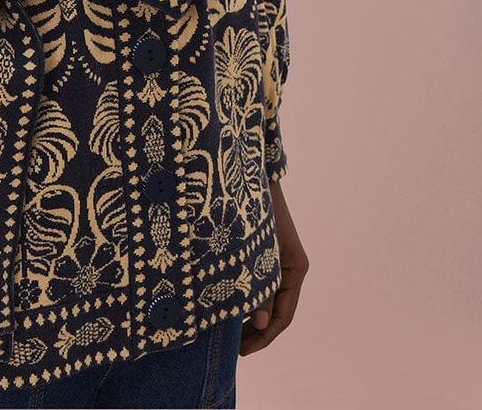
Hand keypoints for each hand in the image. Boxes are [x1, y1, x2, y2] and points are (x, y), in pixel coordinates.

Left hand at [239, 178, 307, 355]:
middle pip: (275, 311)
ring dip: (248, 316)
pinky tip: (225, 304)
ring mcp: (275, 259)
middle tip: (233, 349)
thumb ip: (258, 286)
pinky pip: (255, 283)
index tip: (243, 352)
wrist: (243, 169)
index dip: (264, 337)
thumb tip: (260, 324)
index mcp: (295, 268)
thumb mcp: (255, 251)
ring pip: (264, 298)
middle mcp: (288, 266)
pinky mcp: (260, 252)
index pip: (283, 316)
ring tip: (226, 332)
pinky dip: (243, 297)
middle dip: (256, 332)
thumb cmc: (251, 206)